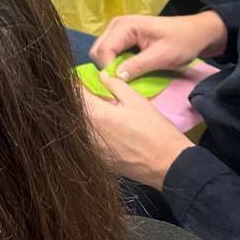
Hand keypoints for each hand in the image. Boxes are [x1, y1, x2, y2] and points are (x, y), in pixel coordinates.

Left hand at [80, 73, 194, 187]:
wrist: (168, 164)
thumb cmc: (154, 129)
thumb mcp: (136, 101)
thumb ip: (114, 85)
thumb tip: (100, 75)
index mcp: (94, 113)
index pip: (73, 93)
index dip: (74, 84)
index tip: (78, 81)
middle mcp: (85, 132)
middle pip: (71, 111)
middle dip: (75, 102)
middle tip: (87, 96)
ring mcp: (89, 149)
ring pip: (75, 128)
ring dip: (80, 118)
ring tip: (95, 113)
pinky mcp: (96, 160)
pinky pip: (84, 142)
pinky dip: (87, 134)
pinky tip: (101, 131)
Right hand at [90, 11, 227, 81]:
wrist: (196, 33)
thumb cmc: (182, 42)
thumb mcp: (163, 56)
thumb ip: (138, 65)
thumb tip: (117, 78)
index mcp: (124, 26)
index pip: (103, 50)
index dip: (108, 69)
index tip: (121, 84)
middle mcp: (116, 25)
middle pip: (97, 51)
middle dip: (107, 68)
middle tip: (124, 81)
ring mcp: (118, 31)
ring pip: (101, 52)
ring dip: (111, 66)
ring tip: (128, 76)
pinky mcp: (122, 37)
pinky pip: (110, 52)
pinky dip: (116, 63)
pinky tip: (129, 69)